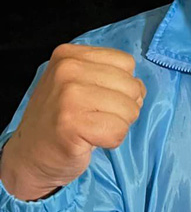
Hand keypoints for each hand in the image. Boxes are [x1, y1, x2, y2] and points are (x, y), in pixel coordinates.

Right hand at [0, 45, 144, 200]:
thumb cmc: (59, 120)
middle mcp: (67, 70)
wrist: (29, 156)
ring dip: (117, 125)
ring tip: (92, 128)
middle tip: (96, 118)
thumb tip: (140, 89)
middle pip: (132, 86)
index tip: (100, 99)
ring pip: (129, 110)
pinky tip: (90, 140)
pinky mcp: (72, 124)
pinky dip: (111, 141)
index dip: (123, 86)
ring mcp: (69, 96)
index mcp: (70, 55)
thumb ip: (106, 76)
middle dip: (123, 108)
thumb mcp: (76, 83)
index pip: (126, 63)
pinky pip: (119, 131)